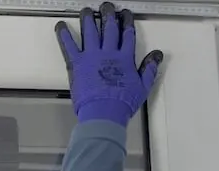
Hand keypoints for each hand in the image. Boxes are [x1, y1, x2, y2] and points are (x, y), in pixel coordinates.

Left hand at [55, 2, 163, 126]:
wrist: (103, 113)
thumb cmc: (122, 103)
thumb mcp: (142, 87)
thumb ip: (149, 69)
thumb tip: (157, 55)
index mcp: (124, 58)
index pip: (127, 34)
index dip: (126, 21)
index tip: (125, 14)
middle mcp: (108, 53)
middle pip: (109, 28)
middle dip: (108, 14)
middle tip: (106, 6)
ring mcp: (91, 56)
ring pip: (89, 31)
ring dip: (88, 18)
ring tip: (86, 10)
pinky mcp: (77, 63)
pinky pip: (69, 45)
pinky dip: (64, 34)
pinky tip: (61, 26)